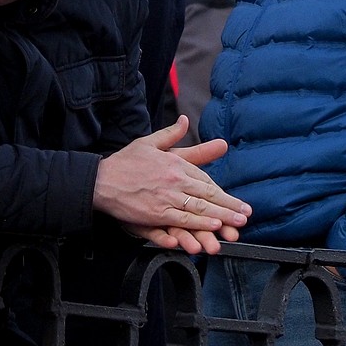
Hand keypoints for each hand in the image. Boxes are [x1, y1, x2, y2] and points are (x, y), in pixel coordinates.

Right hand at [94, 117, 247, 250]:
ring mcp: (164, 198)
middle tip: (245, 218)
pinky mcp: (153, 213)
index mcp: (176, 166)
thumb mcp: (149, 143)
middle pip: (207, 197)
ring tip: (233, 224)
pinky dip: (194, 223)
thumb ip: (171, 134)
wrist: (101, 179)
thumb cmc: (126, 162)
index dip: (225, 195)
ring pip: (196, 209)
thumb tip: (185, 120)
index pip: (206, 182)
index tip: (239, 204)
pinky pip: (178, 219)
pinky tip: (207, 226)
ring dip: (217, 217)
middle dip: (228, 208)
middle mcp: (174, 182)